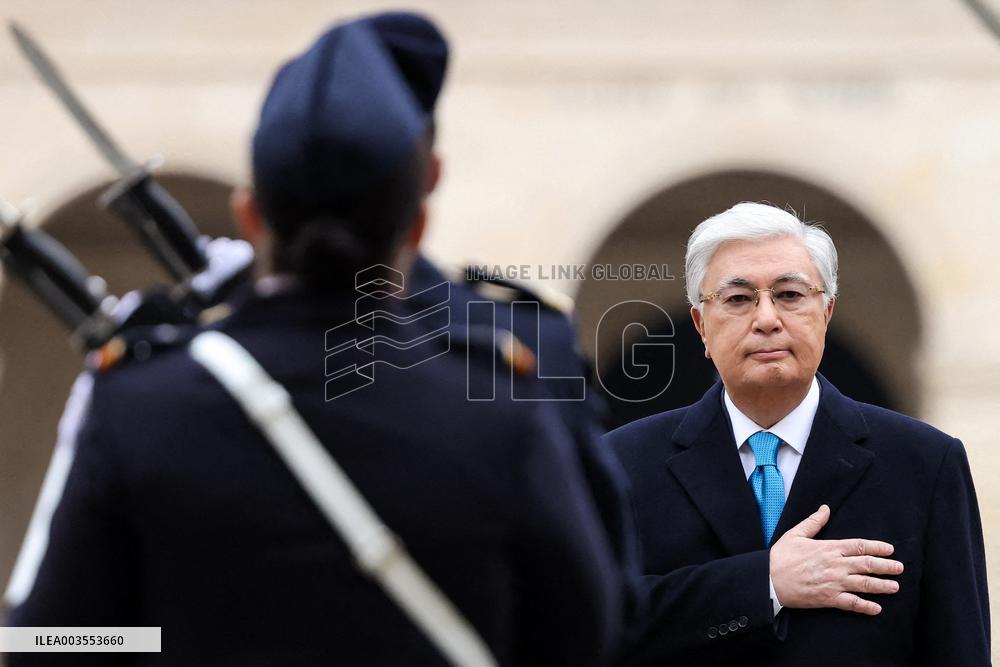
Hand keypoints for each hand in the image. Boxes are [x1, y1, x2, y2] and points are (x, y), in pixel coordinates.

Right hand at [770, 504, 903, 614]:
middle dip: (886, 567)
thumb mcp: (795, 534)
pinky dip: (865, 606)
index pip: (860, 546)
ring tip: (895, 587)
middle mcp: (835, 565)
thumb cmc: (781, 556)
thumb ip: (814, 522)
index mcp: (829, 548)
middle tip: (899, 568)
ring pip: (864, 584)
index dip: (877, 548)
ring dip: (882, 586)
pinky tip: (876, 608)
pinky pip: (852, 603)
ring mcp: (834, 583)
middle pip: (867, 565)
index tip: (889, 550)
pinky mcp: (828, 599)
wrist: (769, 579)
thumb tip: (825, 508)